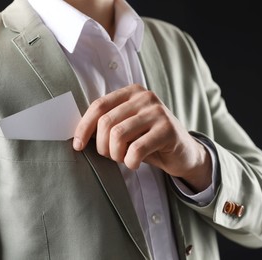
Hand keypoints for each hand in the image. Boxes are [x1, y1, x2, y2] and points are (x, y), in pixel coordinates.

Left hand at [73, 84, 211, 191]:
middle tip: (111, 156)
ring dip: (116, 155)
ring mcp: (157, 112)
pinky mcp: (167, 129)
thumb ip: (108, 124)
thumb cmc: (149, 141)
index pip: (98, 106)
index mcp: (131, 92)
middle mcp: (144, 97)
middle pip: (106, 122)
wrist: (183, 153)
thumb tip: (78, 134)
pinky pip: (136, 149)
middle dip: (102, 146)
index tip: (78, 146)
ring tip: (124, 159)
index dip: (83, 127)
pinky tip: (134, 164)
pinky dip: (130, 162)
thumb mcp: (127, 128)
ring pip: (118, 135)